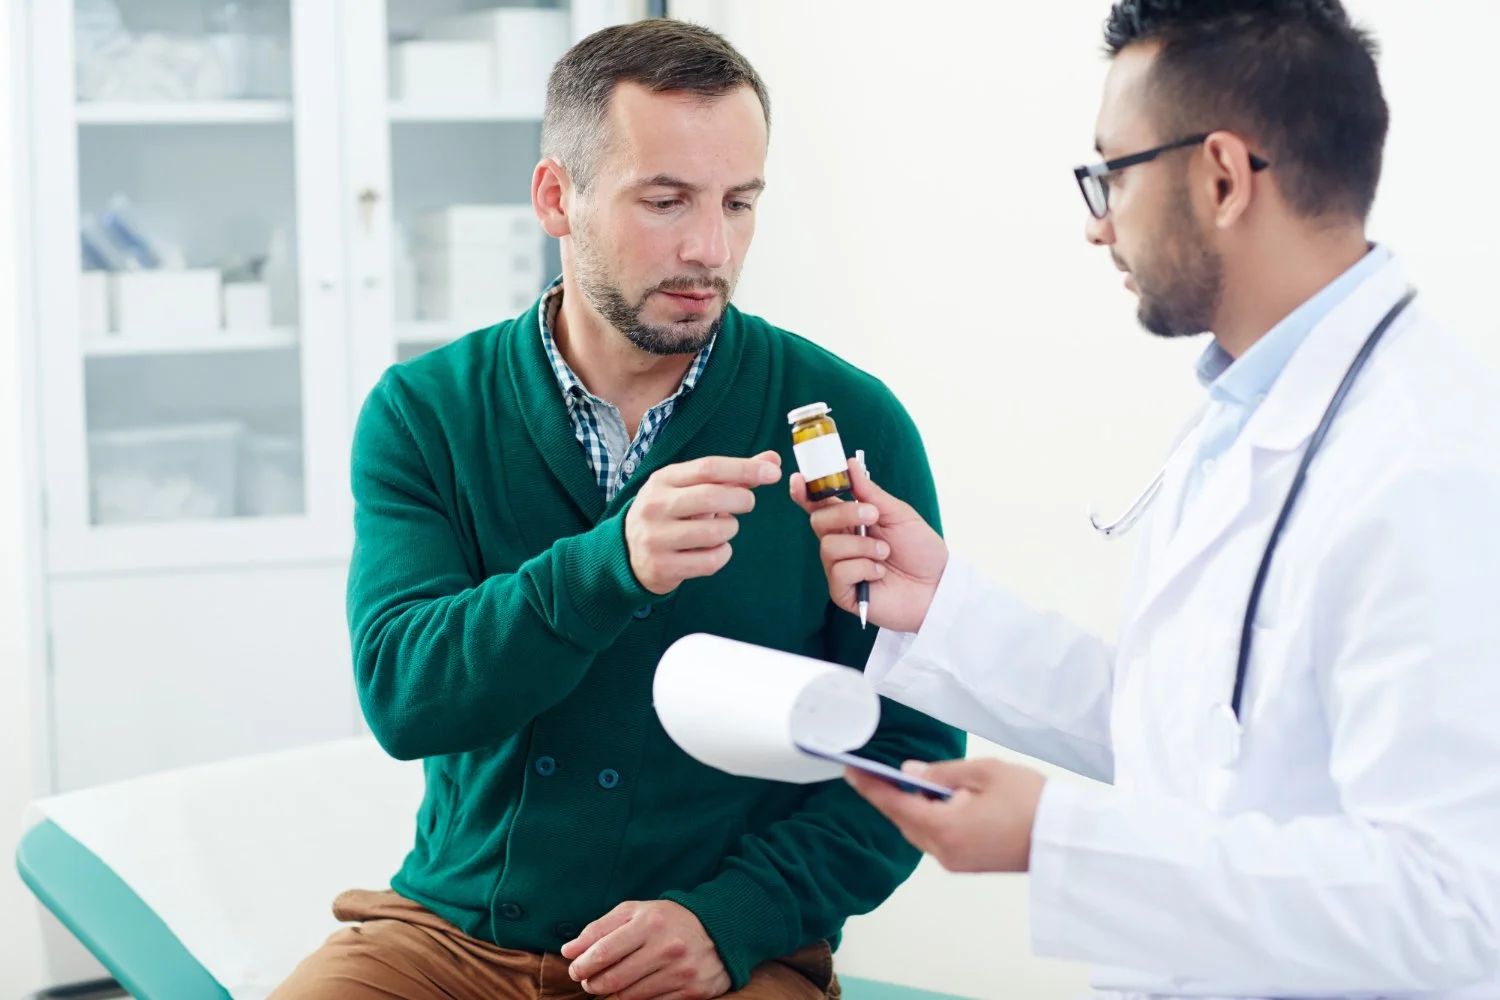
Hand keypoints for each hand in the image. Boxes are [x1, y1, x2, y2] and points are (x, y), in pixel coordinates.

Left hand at [562, 900, 730, 999]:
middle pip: (613, 979)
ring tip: (610, 986)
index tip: (575, 970)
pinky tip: (633, 991)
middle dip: (593, 984)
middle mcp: (666, 947)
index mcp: (649, 922)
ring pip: (629, 996)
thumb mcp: (634, 912)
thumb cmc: (667, 920)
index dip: (582, 966)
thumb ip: (599, 928)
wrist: (719, 930)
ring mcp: (680, 972)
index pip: (603, 952)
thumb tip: (569, 951)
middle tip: (590, 982)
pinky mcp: (691, 992)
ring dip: (612, 995)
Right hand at [627, 451, 782, 595]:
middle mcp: (655, 506)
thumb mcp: (690, 488)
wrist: (627, 553)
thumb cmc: (670, 514)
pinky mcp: (662, 567)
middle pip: (712, 497)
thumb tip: (772, 459)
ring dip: (731, 529)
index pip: (708, 468)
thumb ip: (731, 475)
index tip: (773, 472)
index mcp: (663, 480)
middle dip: (742, 499)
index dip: (745, 468)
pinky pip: (710, 561)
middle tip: (747, 503)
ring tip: (724, 528)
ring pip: (715, 532)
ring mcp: (655, 538)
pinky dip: (723, 554)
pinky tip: (715, 549)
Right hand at [790, 454, 947, 632]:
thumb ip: (871, 493)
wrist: (937, 585)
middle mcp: (841, 543)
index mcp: (850, 521)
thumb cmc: (920, 550)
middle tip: (873, 516)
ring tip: (885, 553)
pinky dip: (864, 568)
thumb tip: (849, 464)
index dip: (804, 492)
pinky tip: (879, 573)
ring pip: (829, 546)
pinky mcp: (842, 592)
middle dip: (844, 513)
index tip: (799, 479)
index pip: (819, 504)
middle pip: (818, 520)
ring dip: (862, 546)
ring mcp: (839, 568)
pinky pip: (839, 572)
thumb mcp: (898, 514)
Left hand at [845, 758, 1045, 872]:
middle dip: (889, 796)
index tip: (850, 771)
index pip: (895, 804)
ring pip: (919, 831)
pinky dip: (928, 819)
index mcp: (945, 828)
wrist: (1065, 838)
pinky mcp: (967, 864)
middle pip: (904, 821)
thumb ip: (941, 772)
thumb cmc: (1030, 800)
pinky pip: (936, 839)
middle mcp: (944, 851)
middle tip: (874, 771)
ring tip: (907, 782)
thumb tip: (909, 773)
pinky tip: (934, 801)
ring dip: (910, 808)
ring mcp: (956, 862)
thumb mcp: (984, 772)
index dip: (870, 787)